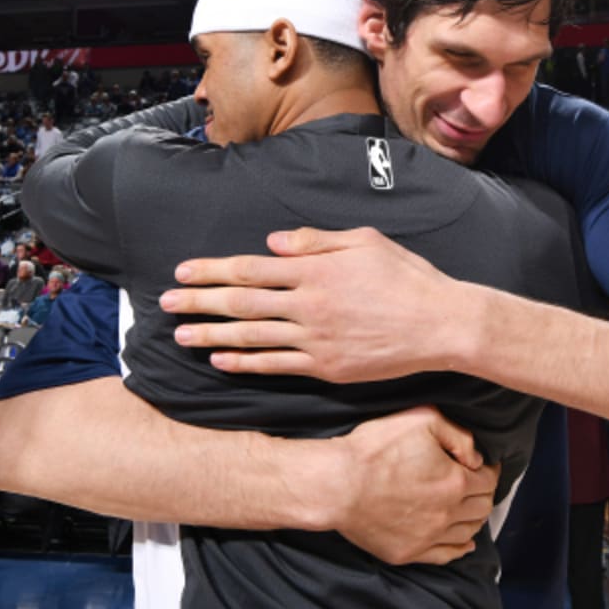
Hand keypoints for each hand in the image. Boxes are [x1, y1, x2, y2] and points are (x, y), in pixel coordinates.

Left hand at [162, 227, 457, 382]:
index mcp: (316, 270)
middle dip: (198, 302)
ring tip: (182, 337)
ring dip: (212, 336)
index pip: (249, 268)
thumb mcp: (365, 240)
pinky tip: (222, 361)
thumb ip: (315, 240)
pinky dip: (246, 364)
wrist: (441, 324)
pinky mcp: (326, 367)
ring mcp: (316, 340)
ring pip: (251, 337)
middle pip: (241, 302)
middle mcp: (309, 305)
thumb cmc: (406, 277)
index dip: (211, 270)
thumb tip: (272, 243)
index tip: (183, 271)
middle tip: (166, 303)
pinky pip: (276, 366)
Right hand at [325, 407, 500, 565]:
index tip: (486, 466)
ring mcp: (428, 537)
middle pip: (482, 508)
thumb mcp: (422, 420)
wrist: (336, 484)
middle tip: (478, 485)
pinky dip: (460, 548)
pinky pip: (445, 555)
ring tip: (470, 508)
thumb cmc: (374, 449)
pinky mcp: (408, 552)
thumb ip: (458, 435)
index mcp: (455, 482)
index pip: (488, 481)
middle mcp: (447, 514)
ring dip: (474, 518)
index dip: (490, 471)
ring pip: (467, 532)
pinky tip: (465, 543)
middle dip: (484, 494)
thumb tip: (476, 458)